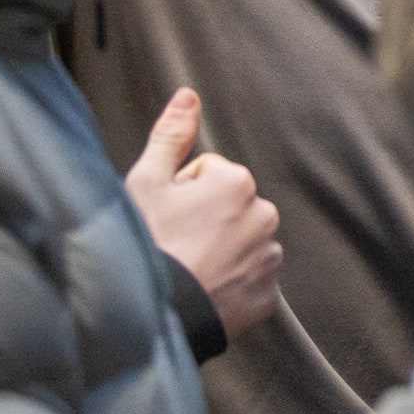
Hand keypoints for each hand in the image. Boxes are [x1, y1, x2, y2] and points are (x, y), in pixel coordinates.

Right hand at [124, 87, 282, 339]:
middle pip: (228, 207)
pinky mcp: (268, 296)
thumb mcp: (145, 183)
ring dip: (219, 250)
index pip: (208, 174)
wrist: (151, 319)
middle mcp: (265, 215)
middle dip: (204, 219)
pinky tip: (204, 291)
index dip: (180, 193)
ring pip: (240, 242)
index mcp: (238, 182)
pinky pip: (249, 279)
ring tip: (187, 270)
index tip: (164, 219)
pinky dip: (230, 284)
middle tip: (174, 245)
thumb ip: (171, 135)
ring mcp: (269, 258)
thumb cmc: (144, 245)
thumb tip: (189, 94)